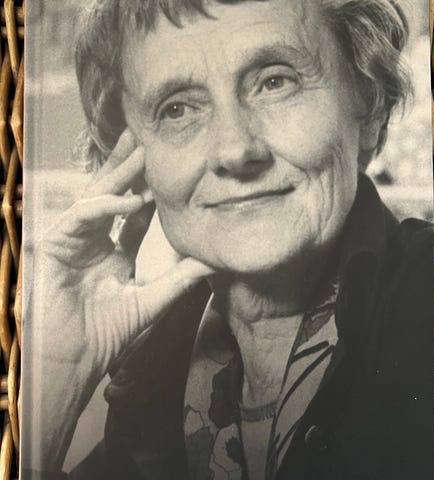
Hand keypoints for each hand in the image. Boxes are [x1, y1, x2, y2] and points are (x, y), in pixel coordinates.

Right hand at [28, 130, 212, 470]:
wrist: (72, 361)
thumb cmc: (104, 337)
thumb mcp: (150, 301)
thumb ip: (179, 280)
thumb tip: (212, 263)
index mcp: (112, 252)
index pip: (132, 212)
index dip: (150, 192)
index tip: (170, 172)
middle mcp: (92, 241)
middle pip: (111, 194)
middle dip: (129, 167)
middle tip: (149, 139)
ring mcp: (73, 240)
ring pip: (95, 195)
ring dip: (118, 175)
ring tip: (141, 151)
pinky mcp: (56, 244)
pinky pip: (82, 216)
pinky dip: (105, 205)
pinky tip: (131, 199)